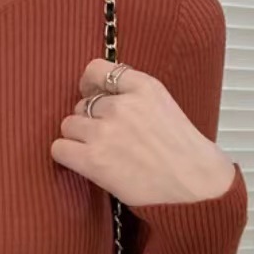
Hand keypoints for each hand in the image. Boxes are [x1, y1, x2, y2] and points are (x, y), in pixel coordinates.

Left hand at [50, 58, 235, 207]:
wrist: (194, 183)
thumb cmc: (181, 151)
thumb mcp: (162, 105)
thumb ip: (133, 96)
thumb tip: (98, 97)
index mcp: (143, 86)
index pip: (97, 69)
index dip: (89, 85)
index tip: (91, 95)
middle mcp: (122, 105)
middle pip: (81, 104)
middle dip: (88, 119)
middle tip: (105, 138)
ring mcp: (105, 131)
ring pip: (68, 125)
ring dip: (77, 138)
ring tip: (96, 152)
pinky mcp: (93, 159)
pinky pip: (59, 148)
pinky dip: (66, 155)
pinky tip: (81, 162)